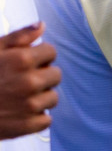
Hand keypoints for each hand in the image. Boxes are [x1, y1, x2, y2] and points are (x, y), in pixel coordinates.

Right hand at [0, 23, 60, 139]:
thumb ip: (18, 37)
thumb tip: (41, 25)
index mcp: (22, 59)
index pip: (51, 52)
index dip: (39, 56)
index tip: (26, 62)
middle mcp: (30, 81)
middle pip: (56, 75)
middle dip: (42, 76)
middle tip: (20, 81)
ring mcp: (31, 105)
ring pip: (52, 97)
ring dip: (39, 97)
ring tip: (16, 98)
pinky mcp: (29, 125)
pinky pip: (46, 119)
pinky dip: (34, 118)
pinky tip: (17, 113)